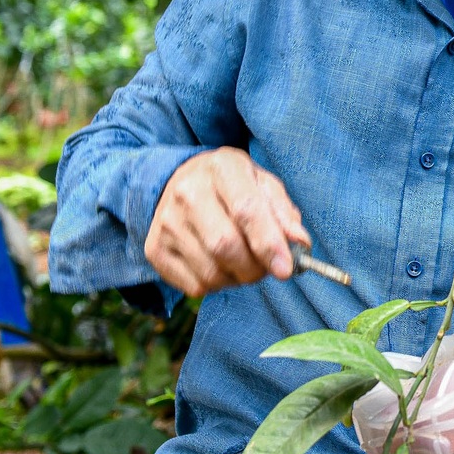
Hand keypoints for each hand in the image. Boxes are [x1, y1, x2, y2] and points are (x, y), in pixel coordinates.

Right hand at [145, 149, 309, 296]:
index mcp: (221, 168)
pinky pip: (195, 286)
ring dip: (238, 278)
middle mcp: (187, 192)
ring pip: (211, 271)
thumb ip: (284, 213)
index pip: (246, 209)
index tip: (286, 269)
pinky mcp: (155, 249)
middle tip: (267, 267)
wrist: (180, 182)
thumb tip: (299, 244)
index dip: (269, 243)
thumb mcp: (263, 184)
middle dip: (255, 267)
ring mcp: (166, 222)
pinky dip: (218, 285)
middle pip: (225, 245)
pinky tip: (221, 266)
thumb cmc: (232, 186)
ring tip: (243, 262)